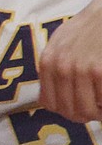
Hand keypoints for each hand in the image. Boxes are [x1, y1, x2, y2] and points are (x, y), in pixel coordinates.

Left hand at [40, 0, 101, 122]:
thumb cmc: (87, 28)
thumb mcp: (60, 44)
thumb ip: (53, 69)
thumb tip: (47, 101)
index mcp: (48, 62)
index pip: (50, 104)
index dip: (66, 111)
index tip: (78, 108)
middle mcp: (61, 68)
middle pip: (69, 111)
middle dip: (85, 115)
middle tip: (96, 109)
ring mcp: (81, 70)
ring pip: (88, 111)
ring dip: (98, 112)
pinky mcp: (100, 72)